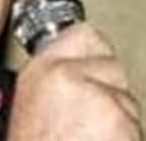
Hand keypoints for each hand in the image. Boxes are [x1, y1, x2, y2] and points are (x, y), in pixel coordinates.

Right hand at [7, 23, 142, 140]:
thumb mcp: (33, 108)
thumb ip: (55, 82)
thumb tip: (79, 71)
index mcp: (40, 70)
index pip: (83, 34)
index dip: (93, 54)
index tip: (94, 62)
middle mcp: (63, 73)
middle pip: (111, 63)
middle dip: (109, 90)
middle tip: (89, 121)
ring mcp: (90, 91)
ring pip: (126, 96)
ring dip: (118, 119)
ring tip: (91, 138)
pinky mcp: (113, 113)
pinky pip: (133, 120)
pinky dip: (125, 137)